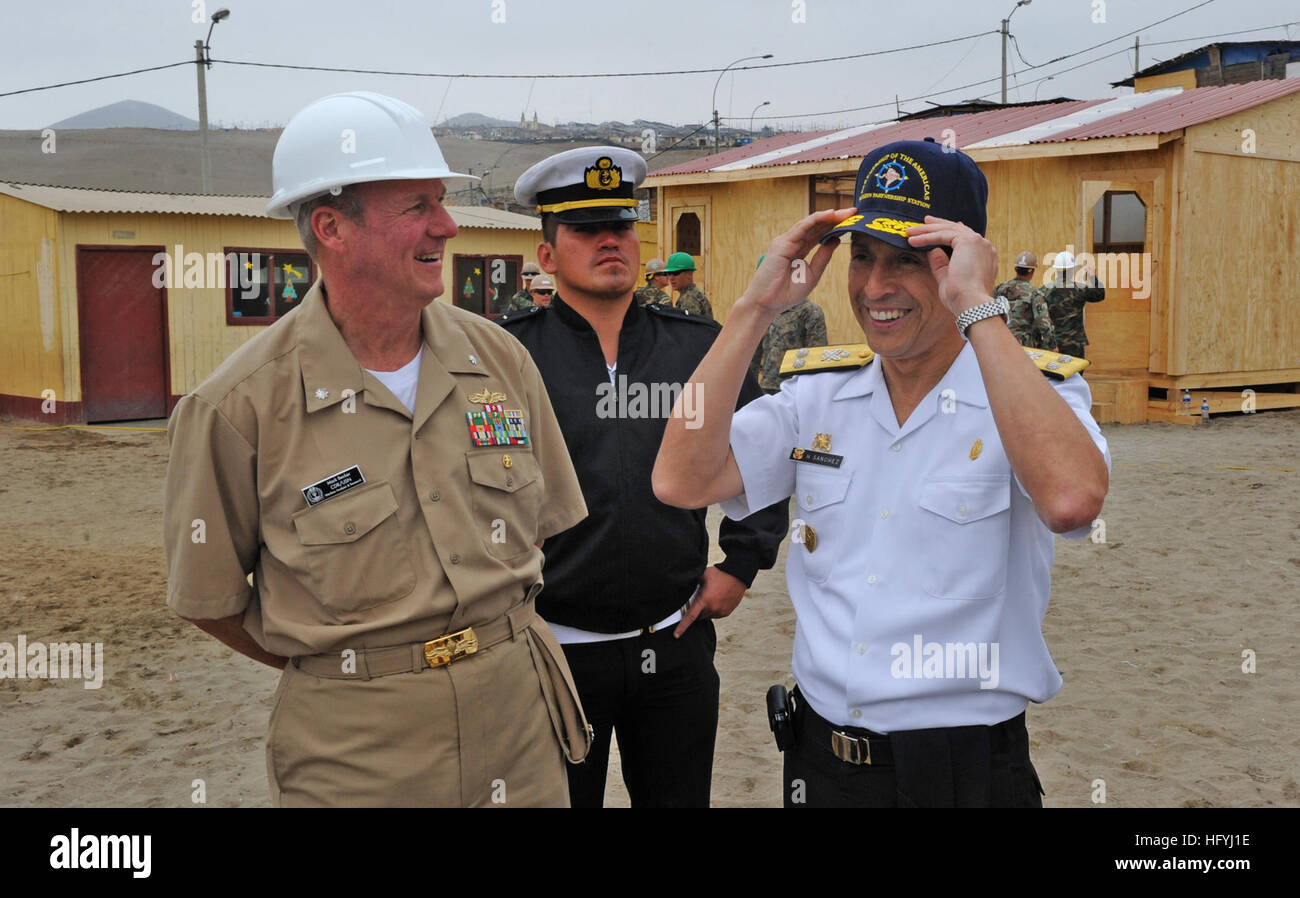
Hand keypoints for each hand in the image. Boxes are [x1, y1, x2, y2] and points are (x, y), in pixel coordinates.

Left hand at [673, 565, 746, 637]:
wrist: (737, 575)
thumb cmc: (719, 574)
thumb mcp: (703, 576)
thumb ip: (693, 584)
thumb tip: (683, 586)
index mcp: (704, 600)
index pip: (690, 617)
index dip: (682, 627)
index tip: (676, 635)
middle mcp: (712, 608)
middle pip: (698, 617)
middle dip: (696, 611)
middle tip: (698, 600)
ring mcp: (720, 612)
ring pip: (707, 616)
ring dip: (705, 611)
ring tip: (710, 597)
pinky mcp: (726, 612)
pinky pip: (716, 615)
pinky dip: (713, 610)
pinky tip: (716, 600)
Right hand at [741, 207, 857, 314]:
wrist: (767, 303)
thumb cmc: (786, 292)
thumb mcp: (813, 274)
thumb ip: (823, 256)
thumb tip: (836, 239)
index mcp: (800, 250)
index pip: (819, 234)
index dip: (835, 227)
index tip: (852, 222)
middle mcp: (793, 242)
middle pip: (817, 226)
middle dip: (836, 218)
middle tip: (854, 212)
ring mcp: (786, 241)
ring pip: (810, 224)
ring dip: (829, 216)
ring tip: (846, 212)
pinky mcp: (781, 243)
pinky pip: (802, 228)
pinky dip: (816, 219)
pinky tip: (830, 214)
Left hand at [904, 215, 998, 315]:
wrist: (970, 303)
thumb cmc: (961, 298)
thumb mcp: (947, 278)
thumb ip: (941, 264)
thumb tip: (932, 252)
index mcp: (984, 256)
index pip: (964, 238)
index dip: (948, 232)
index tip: (934, 230)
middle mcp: (984, 246)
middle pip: (957, 229)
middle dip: (937, 225)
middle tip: (922, 222)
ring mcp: (978, 242)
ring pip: (949, 229)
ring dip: (928, 230)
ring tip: (910, 231)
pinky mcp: (968, 241)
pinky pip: (943, 234)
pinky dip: (927, 236)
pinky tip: (913, 240)